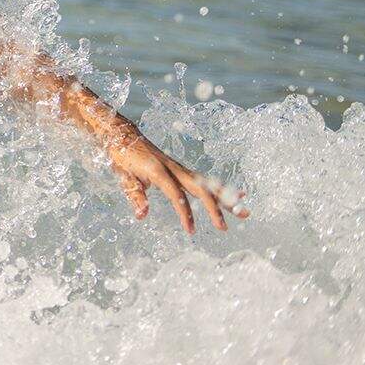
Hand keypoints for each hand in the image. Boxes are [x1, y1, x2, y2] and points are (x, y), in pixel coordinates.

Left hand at [105, 130, 247, 232]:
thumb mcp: (122, 175)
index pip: (176, 194)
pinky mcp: (182, 169)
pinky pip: (204, 180)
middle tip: (223, 227)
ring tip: (244, 212)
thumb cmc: (121, 155)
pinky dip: (221, 188)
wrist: (124, 134)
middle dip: (214, 208)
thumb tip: (142, 215)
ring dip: (226, 198)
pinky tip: (240, 195)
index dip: (184, 212)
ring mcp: (180, 168)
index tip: (191, 230)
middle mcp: (174, 168)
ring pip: (207, 184)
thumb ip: (134, 194)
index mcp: (158, 170)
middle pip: (199, 188)